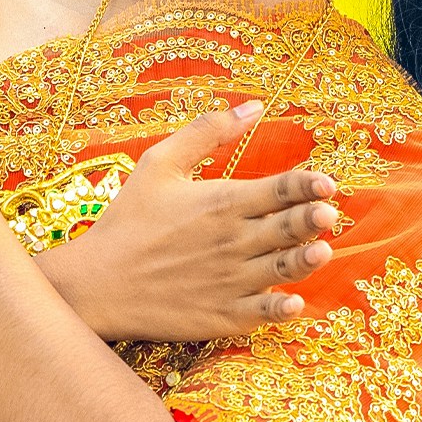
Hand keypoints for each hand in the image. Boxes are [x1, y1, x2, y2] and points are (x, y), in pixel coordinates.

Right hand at [60, 103, 337, 341]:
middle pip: (290, 227)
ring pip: (285, 268)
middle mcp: (232, 241)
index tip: (326, 183)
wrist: (94, 284)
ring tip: (322, 251)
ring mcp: (230, 280)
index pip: (281, 189)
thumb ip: (206, 132)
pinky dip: (282, 307)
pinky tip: (295, 302)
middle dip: (315, 218)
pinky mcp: (222, 314)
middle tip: (328, 214)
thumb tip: (252, 106)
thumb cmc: (126, 222)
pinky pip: (263, 312)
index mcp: (221, 202)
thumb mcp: (157, 165)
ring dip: (309, 258)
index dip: (310, 183)